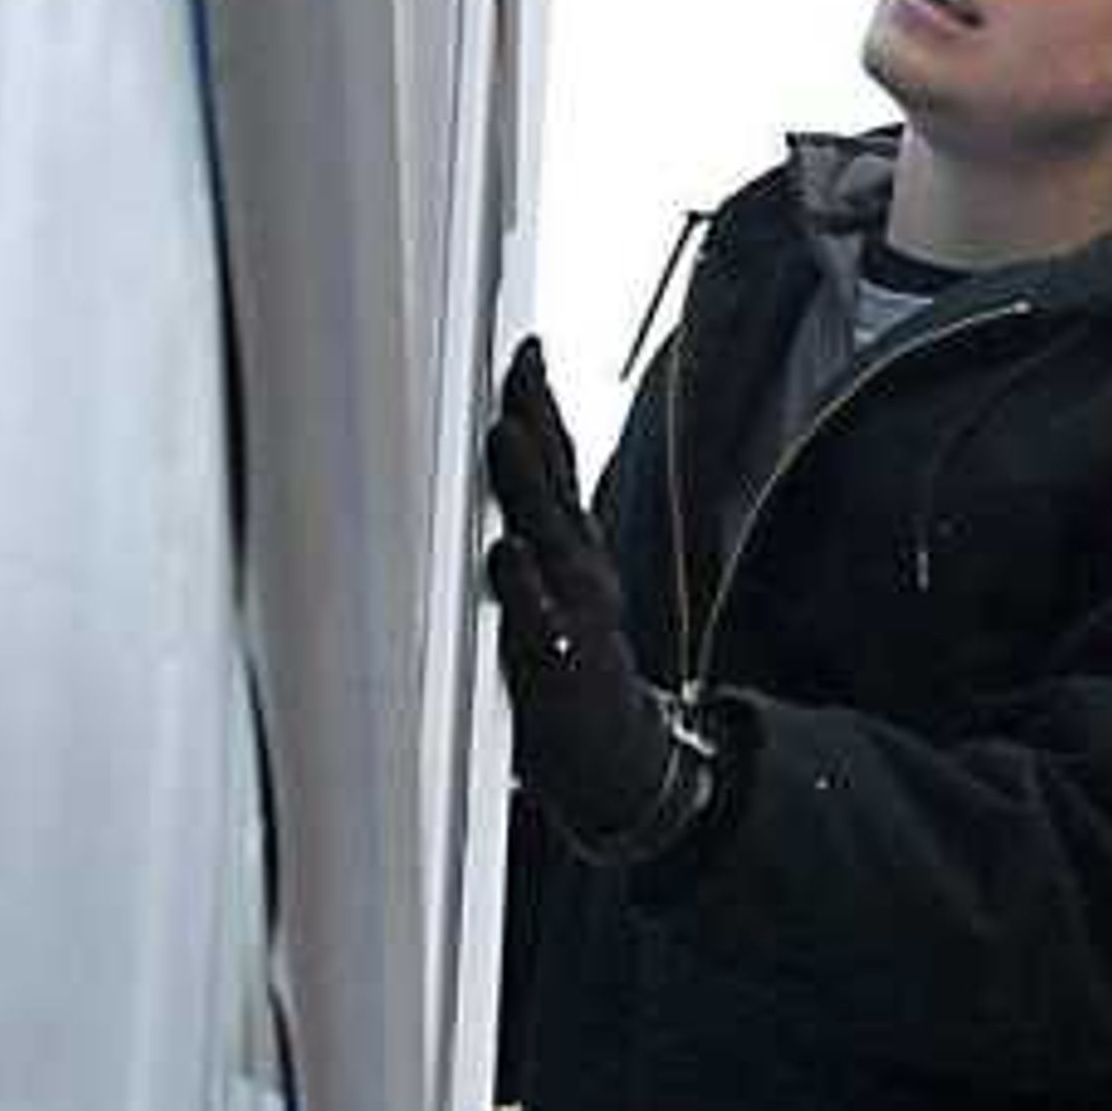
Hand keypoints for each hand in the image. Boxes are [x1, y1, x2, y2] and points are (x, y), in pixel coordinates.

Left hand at [485, 341, 702, 857]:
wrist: (615, 762)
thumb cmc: (570, 670)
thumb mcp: (554, 591)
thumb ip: (533, 534)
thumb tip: (497, 473)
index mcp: (572, 550)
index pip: (557, 462)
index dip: (540, 405)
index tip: (526, 348)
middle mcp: (578, 572)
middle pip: (556, 482)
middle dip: (538, 421)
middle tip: (520, 366)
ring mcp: (573, 616)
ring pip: (548, 537)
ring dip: (528, 486)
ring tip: (507, 435)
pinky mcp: (559, 666)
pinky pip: (540, 618)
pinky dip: (526, 585)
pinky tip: (509, 552)